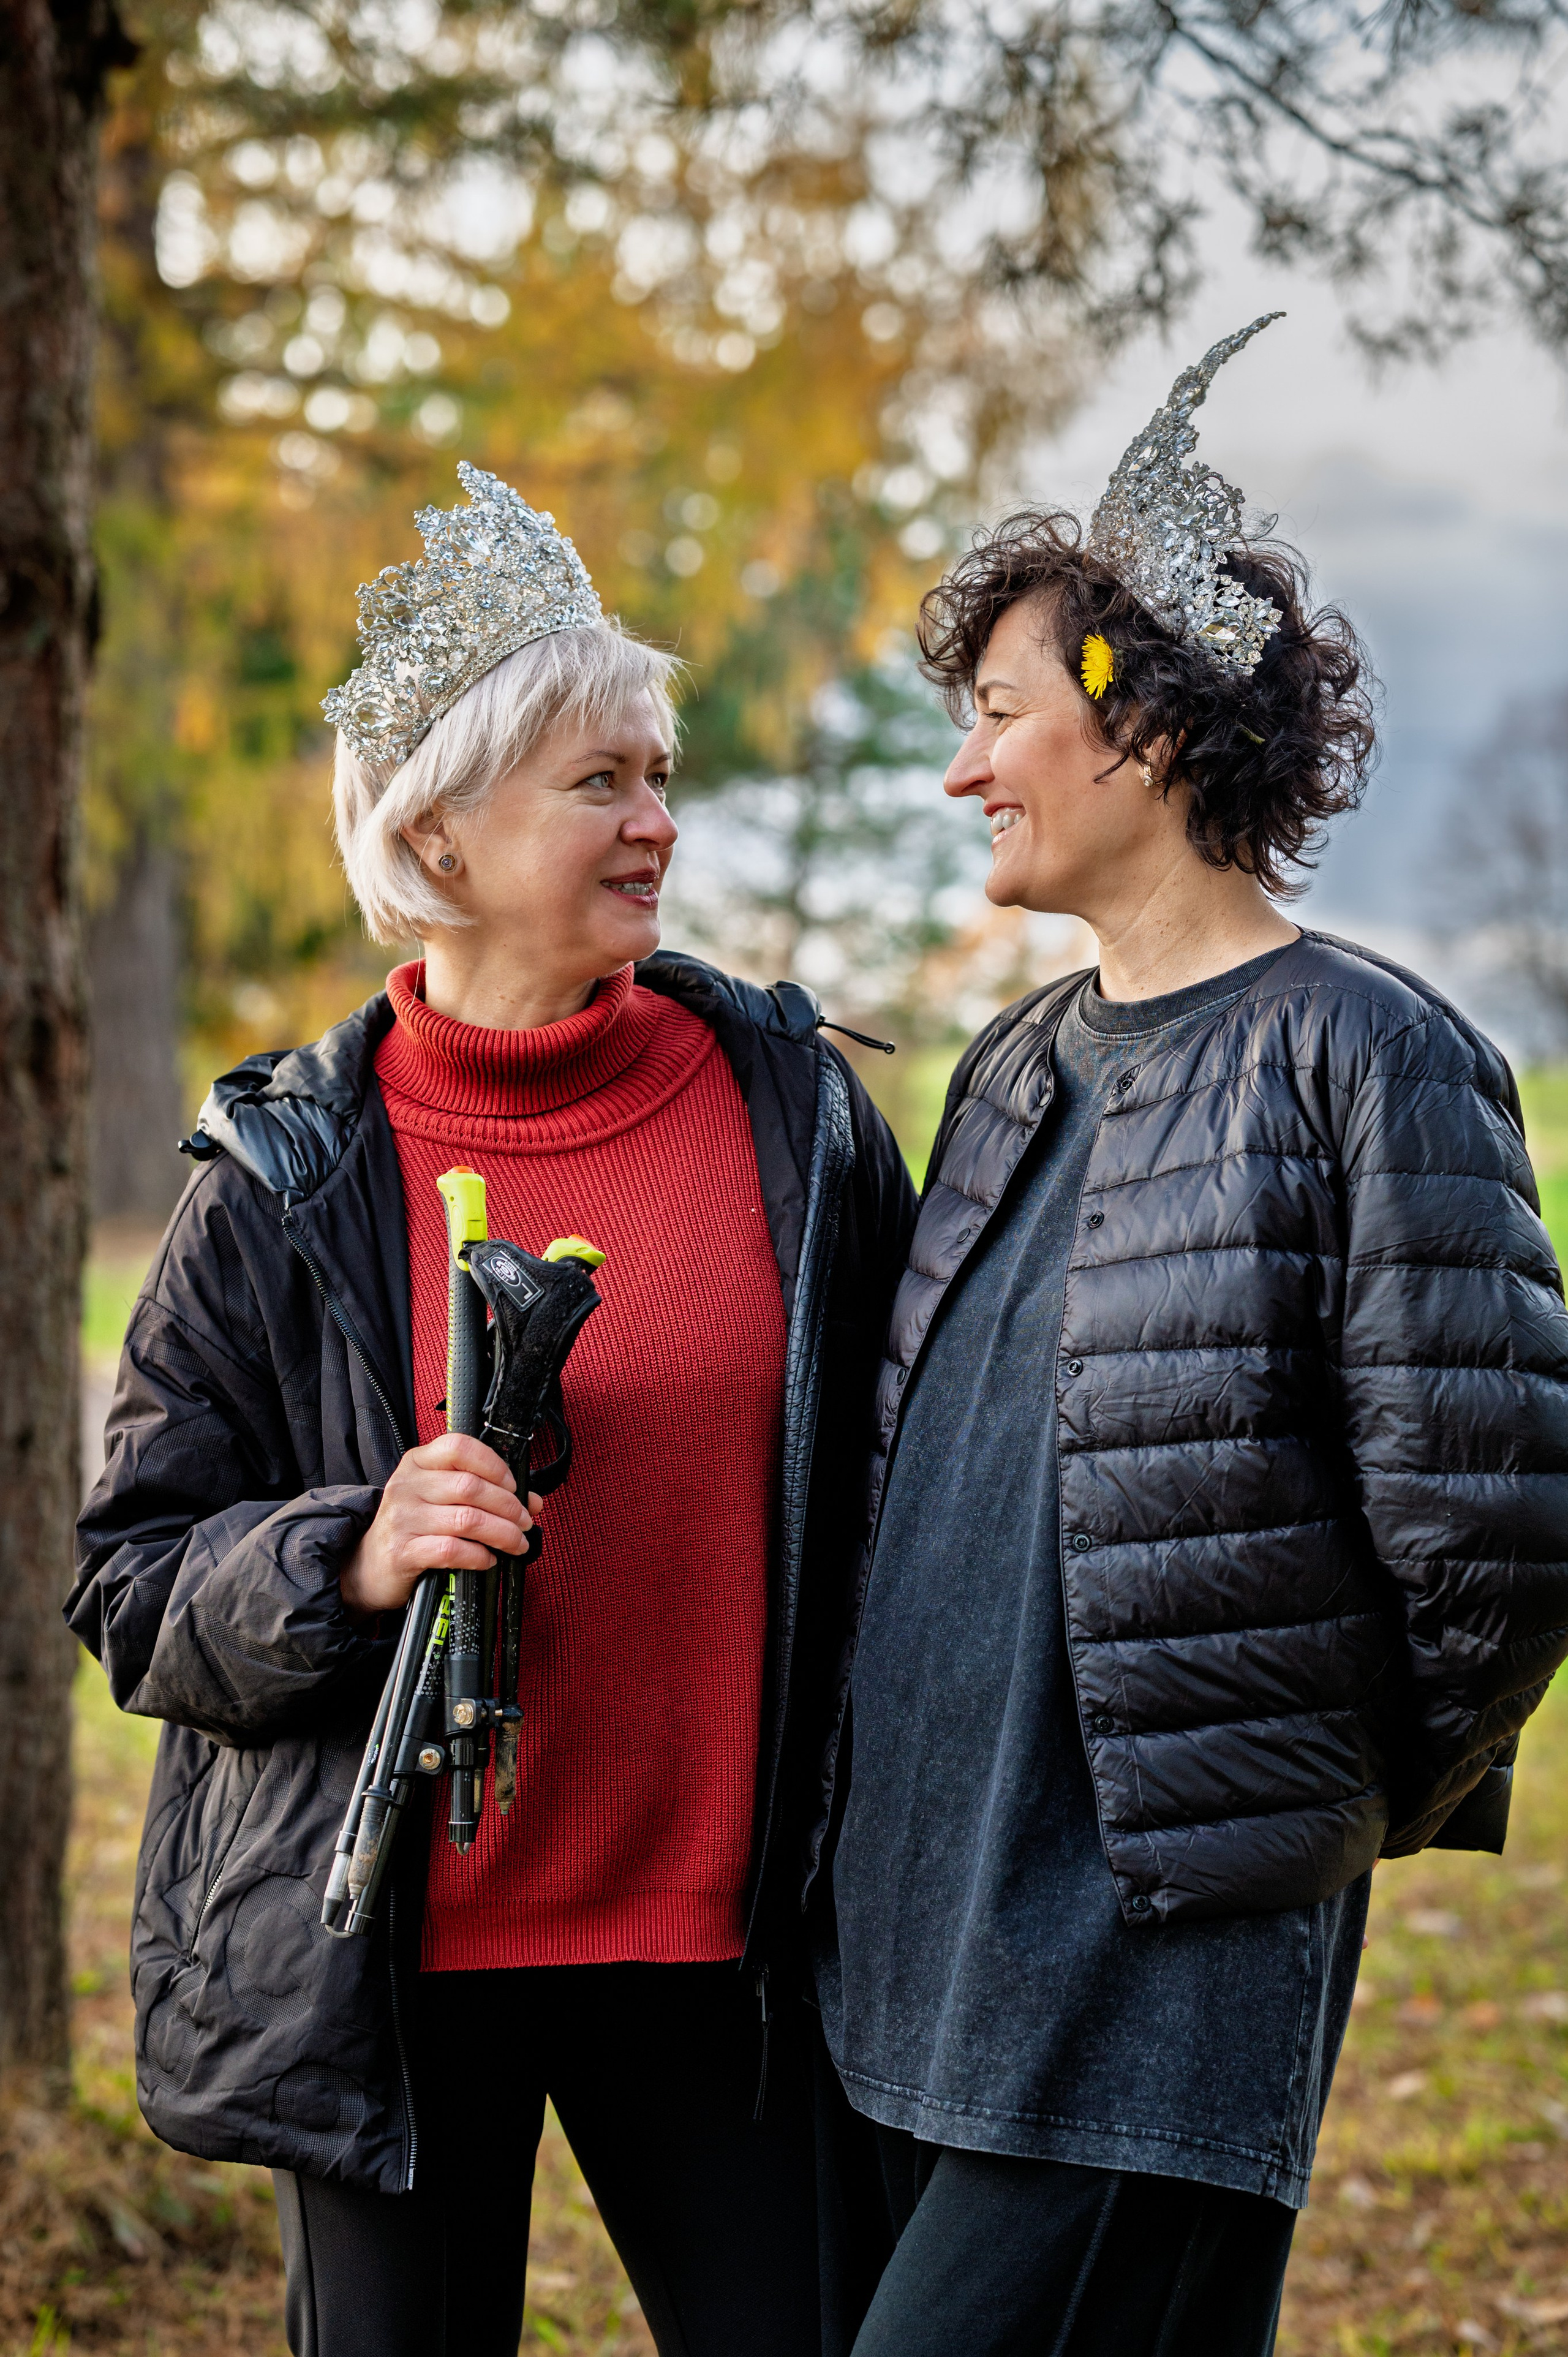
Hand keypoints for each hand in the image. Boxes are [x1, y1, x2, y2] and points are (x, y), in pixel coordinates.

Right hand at [341, 1433, 543, 1620]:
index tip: (513, 1486)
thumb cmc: (412, 1527)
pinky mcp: (402, 1551)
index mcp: (417, 1463)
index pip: (459, 1447)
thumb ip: (481, 1491)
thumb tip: (531, 1501)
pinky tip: (488, 1559)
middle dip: (508, 1506)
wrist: (368, 1565)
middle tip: (524, 1521)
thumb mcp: (437, 1498)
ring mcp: (402, 1518)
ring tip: (516, 1543)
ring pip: (467, 1519)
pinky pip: (451, 1550)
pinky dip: (478, 1556)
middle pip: (470, 1487)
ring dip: (502, 1533)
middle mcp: (407, 1485)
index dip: (494, 1465)